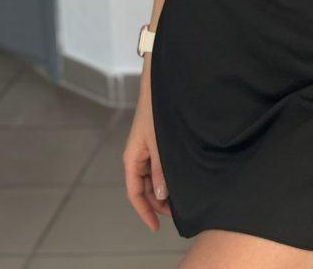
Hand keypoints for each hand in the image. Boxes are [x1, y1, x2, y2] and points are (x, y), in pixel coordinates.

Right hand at [123, 94, 170, 232]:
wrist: (160, 85)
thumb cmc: (156, 111)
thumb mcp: (159, 143)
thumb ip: (161, 170)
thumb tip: (162, 195)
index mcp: (132, 159)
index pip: (135, 194)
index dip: (145, 212)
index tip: (157, 227)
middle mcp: (137, 156)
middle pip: (145, 188)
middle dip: (158, 203)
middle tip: (177, 213)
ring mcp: (146, 150)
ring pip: (152, 178)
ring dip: (163, 190)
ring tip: (181, 199)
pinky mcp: (154, 143)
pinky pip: (158, 166)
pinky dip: (166, 177)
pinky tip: (179, 180)